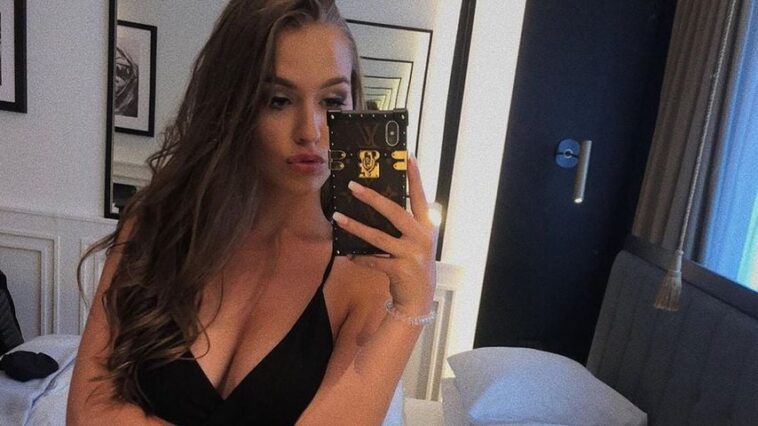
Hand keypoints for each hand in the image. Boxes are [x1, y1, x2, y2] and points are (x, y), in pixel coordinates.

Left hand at [332, 155, 437, 315]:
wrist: (419, 300)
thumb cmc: (415, 265)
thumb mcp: (419, 242)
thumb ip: (408, 224)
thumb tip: (381, 204)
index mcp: (427, 227)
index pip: (420, 197)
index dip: (414, 177)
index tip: (407, 157)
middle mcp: (421, 238)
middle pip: (394, 212)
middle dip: (372, 198)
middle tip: (353, 186)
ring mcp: (411, 254)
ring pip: (378, 237)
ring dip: (356, 227)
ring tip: (338, 217)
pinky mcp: (399, 270)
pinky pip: (373, 260)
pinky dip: (359, 257)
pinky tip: (346, 253)